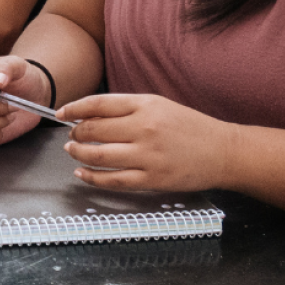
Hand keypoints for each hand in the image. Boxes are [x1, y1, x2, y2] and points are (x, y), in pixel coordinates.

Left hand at [60, 94, 237, 191]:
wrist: (223, 151)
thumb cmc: (190, 127)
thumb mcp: (159, 105)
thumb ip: (126, 109)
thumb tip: (88, 114)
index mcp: (146, 105)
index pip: (98, 104)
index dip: (74, 108)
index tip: (61, 113)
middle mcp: (145, 128)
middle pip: (94, 130)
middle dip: (75, 132)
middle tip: (71, 134)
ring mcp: (148, 155)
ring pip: (98, 155)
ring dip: (78, 153)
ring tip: (73, 151)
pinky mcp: (152, 179)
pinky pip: (113, 180)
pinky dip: (92, 176)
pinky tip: (83, 173)